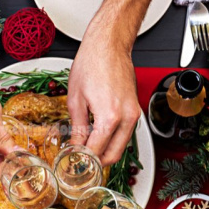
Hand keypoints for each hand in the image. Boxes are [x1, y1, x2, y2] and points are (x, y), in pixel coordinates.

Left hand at [68, 29, 141, 165]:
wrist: (109, 45)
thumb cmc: (92, 63)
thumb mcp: (76, 99)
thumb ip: (77, 128)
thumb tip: (75, 146)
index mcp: (110, 117)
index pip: (96, 151)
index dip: (82, 160)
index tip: (73, 163)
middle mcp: (126, 118)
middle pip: (113, 155)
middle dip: (96, 163)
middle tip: (80, 163)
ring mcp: (134, 114)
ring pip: (121, 147)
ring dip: (105, 152)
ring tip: (86, 150)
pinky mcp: (135, 110)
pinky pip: (125, 134)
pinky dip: (112, 140)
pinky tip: (97, 136)